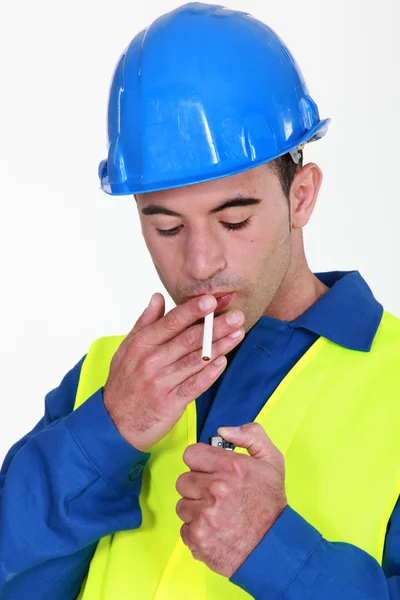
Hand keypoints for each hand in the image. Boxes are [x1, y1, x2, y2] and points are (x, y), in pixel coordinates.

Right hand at [103, 293, 244, 450]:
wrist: (115, 422)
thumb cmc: (124, 381)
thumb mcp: (127, 347)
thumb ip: (145, 321)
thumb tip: (158, 296)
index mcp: (142, 343)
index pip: (172, 322)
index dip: (193, 310)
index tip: (211, 300)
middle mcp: (152, 361)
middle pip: (189, 339)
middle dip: (216, 326)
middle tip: (236, 315)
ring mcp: (161, 382)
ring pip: (196, 360)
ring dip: (220, 346)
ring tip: (238, 333)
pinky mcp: (170, 403)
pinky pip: (194, 385)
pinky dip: (210, 374)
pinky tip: (223, 362)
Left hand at [176, 423, 286, 576]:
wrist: (274, 548)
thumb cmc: (270, 505)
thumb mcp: (272, 461)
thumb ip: (250, 436)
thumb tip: (223, 430)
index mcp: (232, 467)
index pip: (191, 454)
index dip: (200, 462)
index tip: (210, 471)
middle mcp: (216, 489)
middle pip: (183, 480)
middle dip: (197, 486)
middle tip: (216, 495)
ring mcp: (205, 515)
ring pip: (182, 505)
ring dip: (195, 509)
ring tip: (217, 514)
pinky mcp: (198, 537)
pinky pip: (184, 528)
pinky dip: (196, 531)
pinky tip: (215, 530)